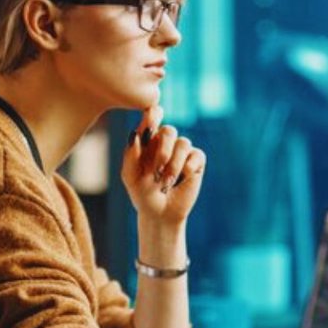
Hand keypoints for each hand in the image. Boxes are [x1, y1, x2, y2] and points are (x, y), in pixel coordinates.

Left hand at [121, 105, 205, 224]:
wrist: (160, 213)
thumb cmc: (142, 193)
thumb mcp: (130, 176)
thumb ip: (130, 155)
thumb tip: (135, 134)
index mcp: (148, 140)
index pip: (151, 118)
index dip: (153, 114)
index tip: (152, 116)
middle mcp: (166, 142)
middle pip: (169, 130)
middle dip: (163, 150)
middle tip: (157, 169)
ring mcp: (182, 151)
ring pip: (183, 143)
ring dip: (174, 165)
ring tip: (166, 183)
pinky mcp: (196, 161)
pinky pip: (196, 155)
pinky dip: (188, 167)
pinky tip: (182, 179)